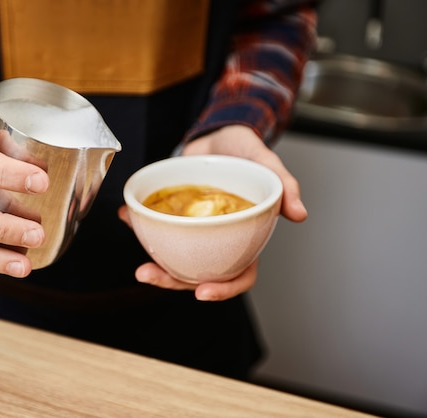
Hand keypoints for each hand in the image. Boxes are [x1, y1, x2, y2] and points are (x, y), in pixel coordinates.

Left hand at [118, 125, 306, 300]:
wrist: (219, 133)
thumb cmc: (246, 152)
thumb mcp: (267, 164)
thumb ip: (285, 186)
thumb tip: (300, 214)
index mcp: (245, 238)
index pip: (240, 274)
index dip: (224, 289)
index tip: (202, 292)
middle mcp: (218, 239)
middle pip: (199, 273)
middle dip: (172, 281)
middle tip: (148, 275)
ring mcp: (194, 229)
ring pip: (175, 257)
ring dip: (154, 262)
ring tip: (136, 260)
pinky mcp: (175, 215)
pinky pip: (157, 227)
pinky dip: (139, 224)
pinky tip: (126, 216)